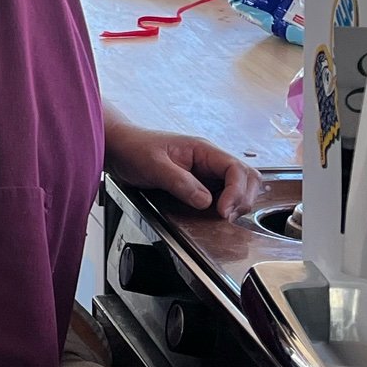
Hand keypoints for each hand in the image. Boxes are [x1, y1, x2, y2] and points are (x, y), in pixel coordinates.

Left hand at [104, 118, 264, 220]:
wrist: (120, 149)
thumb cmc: (134, 149)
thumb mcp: (154, 165)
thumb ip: (179, 182)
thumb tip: (206, 201)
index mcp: (203, 150)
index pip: (236, 168)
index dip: (236, 192)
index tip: (223, 211)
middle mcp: (209, 160)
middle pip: (247, 178)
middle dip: (242, 199)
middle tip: (226, 216)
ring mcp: (206, 173)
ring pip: (239, 187)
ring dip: (238, 203)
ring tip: (223, 217)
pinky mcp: (200, 184)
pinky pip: (223, 195)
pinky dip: (227, 206)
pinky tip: (217, 215)